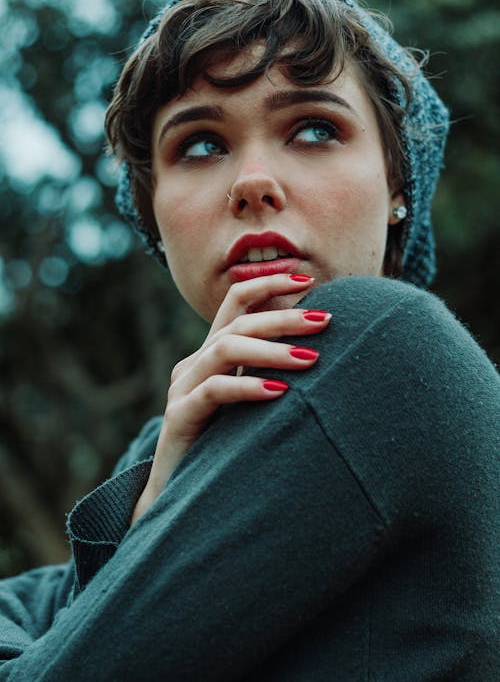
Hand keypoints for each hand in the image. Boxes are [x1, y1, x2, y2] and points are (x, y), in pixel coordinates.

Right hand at [131, 274, 330, 522]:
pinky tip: (279, 392)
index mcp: (211, 354)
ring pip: (225, 349)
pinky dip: (247, 387)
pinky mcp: (179, 416)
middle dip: (284, 318)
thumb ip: (271, 373)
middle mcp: (195, 364)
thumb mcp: (251, 402)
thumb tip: (322, 349)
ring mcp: (183, 388)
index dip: (268, 283)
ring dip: (271, 351)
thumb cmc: (227, 446)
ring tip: (310, 359)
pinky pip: (214, 391)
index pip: (236, 302)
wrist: (181, 495)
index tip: (308, 279)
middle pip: (238, 324)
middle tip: (324, 321)